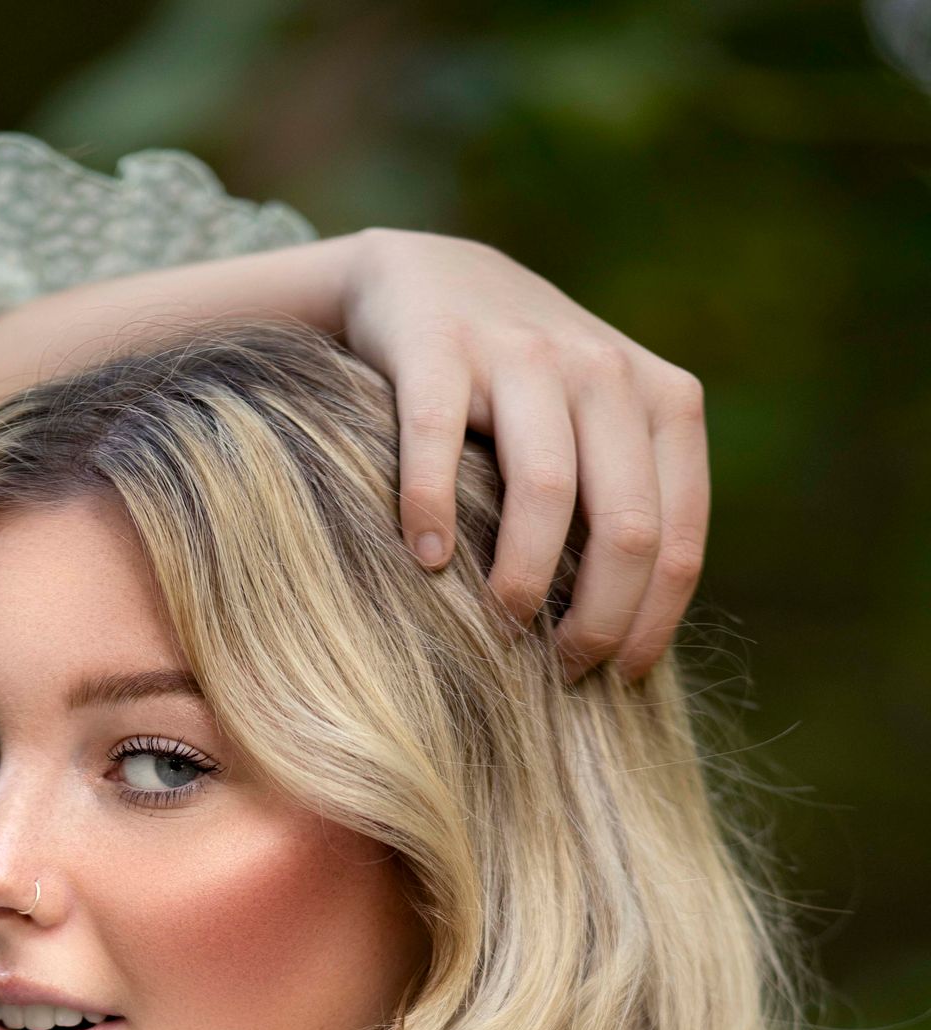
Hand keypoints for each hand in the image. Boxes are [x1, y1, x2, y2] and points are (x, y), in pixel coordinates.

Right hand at [334, 228, 707, 678]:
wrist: (430, 280)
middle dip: (596, 619)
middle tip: (558, 669)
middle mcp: (604, 370)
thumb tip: (640, 639)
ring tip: (501, 626)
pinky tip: (423, 562)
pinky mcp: (438, 347)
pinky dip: (430, 514)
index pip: (677, 538)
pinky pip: (439, 443)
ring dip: (525, 579)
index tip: (614, 678)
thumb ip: (631, 501)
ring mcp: (523, 352)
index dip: (650, 623)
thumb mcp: (602, 431)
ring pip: (546, 489)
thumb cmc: (524, 394)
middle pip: (625, 526)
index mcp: (662, 399)